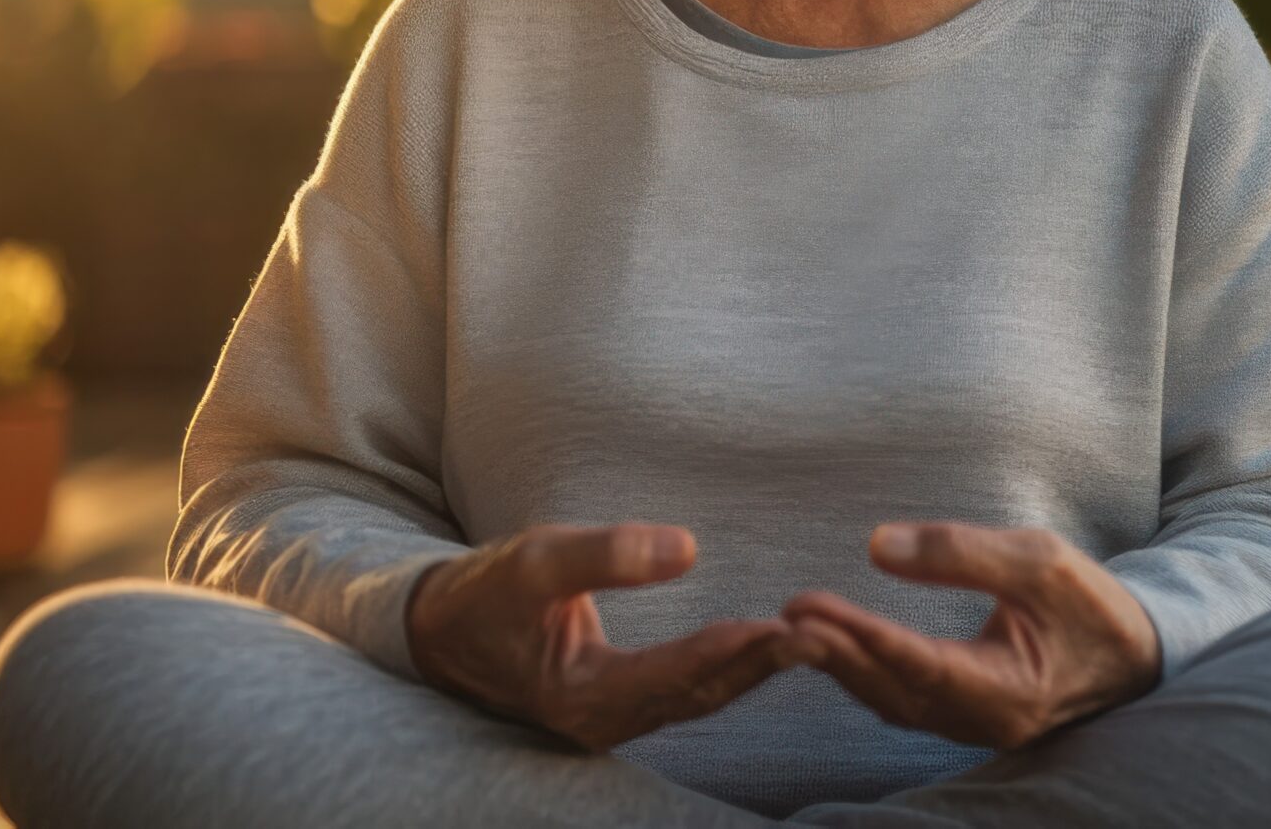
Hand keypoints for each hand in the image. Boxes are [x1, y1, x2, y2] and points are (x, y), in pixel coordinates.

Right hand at [405, 522, 798, 751]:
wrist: (441, 630)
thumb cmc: (489, 591)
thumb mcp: (538, 559)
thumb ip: (609, 554)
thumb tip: (688, 548)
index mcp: (581, 697)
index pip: (675, 673)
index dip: (733, 650)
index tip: (787, 629)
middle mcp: (604, 721)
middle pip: (701, 692)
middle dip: (765, 665)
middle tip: (829, 637)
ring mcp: (615, 718)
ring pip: (701, 696)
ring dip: (757, 669)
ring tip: (817, 640)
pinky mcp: (623, 702)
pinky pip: (689, 691)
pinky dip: (732, 670)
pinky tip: (770, 648)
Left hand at [780, 522, 1162, 750]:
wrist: (1139, 656)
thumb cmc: (1094, 604)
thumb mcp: (1042, 560)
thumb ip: (962, 553)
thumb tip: (877, 546)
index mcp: (1011, 691)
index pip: (919, 664)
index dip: (861, 636)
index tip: (810, 608)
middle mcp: (986, 722)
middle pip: (893, 693)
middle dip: (835, 653)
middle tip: (785, 615)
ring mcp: (976, 727)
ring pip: (893, 703)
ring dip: (843, 666)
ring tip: (796, 628)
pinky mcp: (969, 717)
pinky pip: (905, 703)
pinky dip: (867, 675)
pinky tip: (838, 650)